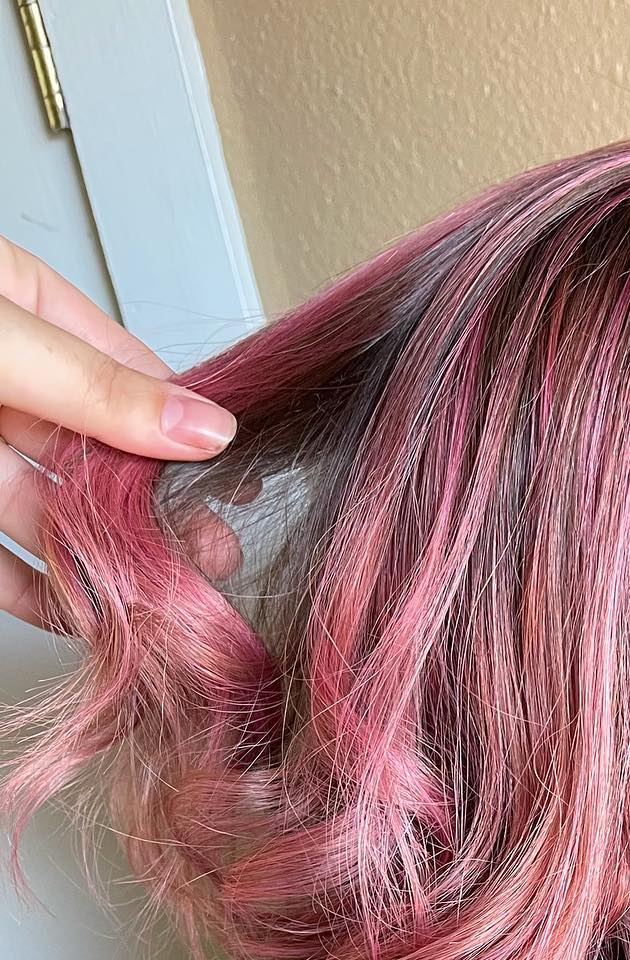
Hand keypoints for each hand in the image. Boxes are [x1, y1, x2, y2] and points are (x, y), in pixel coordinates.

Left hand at [0, 234, 239, 627]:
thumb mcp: (3, 339)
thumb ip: (96, 387)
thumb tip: (204, 425)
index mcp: (18, 307)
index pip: (124, 372)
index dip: (183, 426)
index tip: (236, 477)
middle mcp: (1, 378)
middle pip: (96, 452)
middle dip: (156, 507)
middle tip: (213, 554)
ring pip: (50, 510)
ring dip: (105, 559)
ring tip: (159, 597)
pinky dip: (34, 589)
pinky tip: (77, 611)